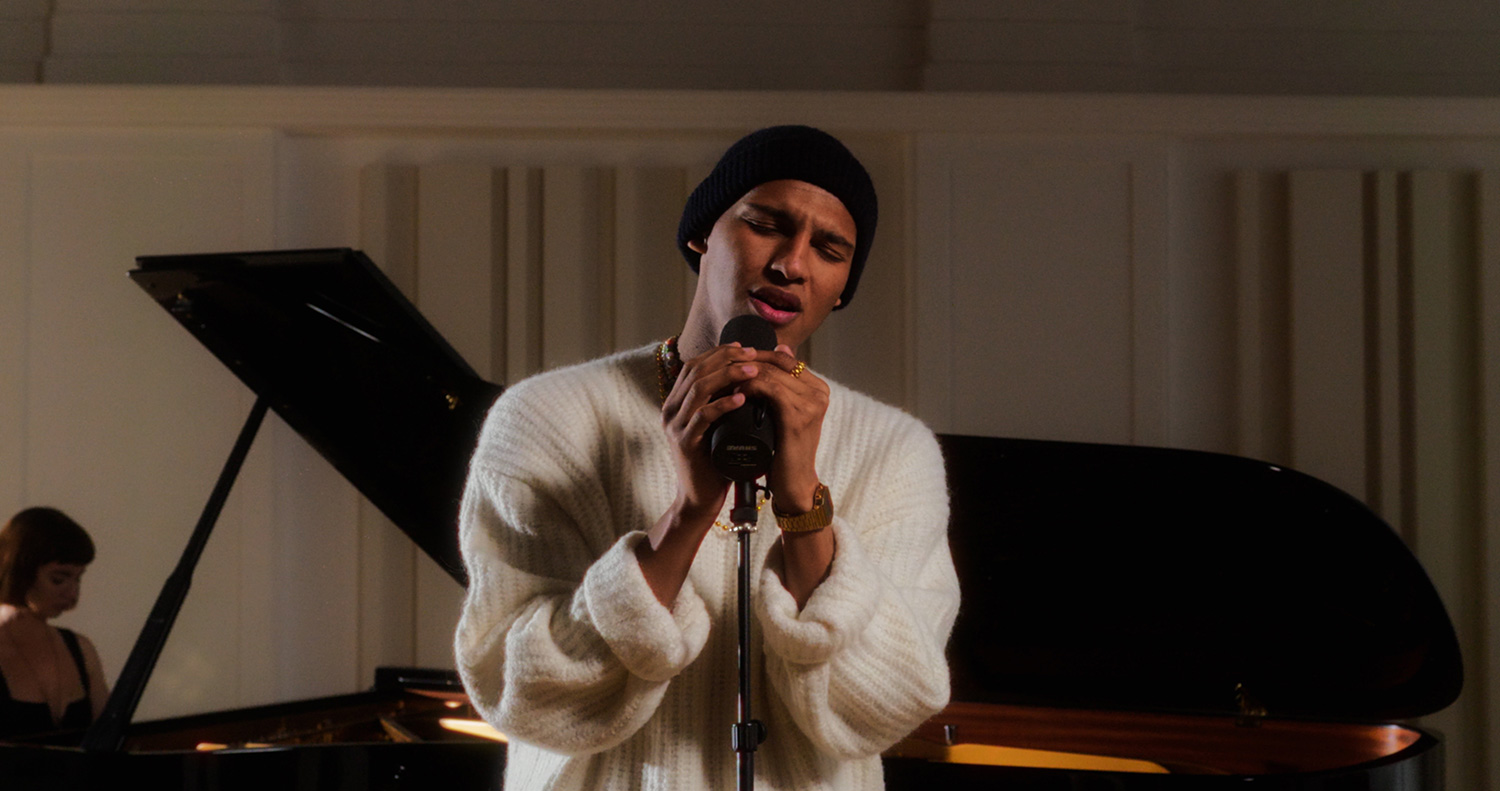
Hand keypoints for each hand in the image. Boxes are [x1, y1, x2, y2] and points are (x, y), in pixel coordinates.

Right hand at [639, 341, 763, 606]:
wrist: (700, 498)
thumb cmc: (715, 460)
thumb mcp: (719, 424)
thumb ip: (725, 400)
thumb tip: (750, 373)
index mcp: (677, 402)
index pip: (695, 365)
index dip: (720, 352)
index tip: (747, 348)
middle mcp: (671, 409)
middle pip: (696, 371)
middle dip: (726, 359)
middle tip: (754, 356)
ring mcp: (675, 426)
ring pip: (698, 389)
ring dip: (728, 376)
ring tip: (753, 371)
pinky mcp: (684, 443)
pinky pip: (702, 417)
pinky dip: (722, 404)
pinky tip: (741, 398)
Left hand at [737, 345, 829, 512]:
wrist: (794, 483)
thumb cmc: (785, 450)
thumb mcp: (785, 414)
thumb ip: (782, 389)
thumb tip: (774, 354)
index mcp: (819, 389)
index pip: (785, 359)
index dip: (757, 355)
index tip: (733, 361)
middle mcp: (819, 393)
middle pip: (777, 364)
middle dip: (747, 363)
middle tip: (724, 368)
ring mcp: (812, 405)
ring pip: (771, 374)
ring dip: (745, 374)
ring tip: (726, 380)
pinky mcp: (798, 417)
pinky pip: (770, 390)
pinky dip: (750, 388)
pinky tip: (736, 392)